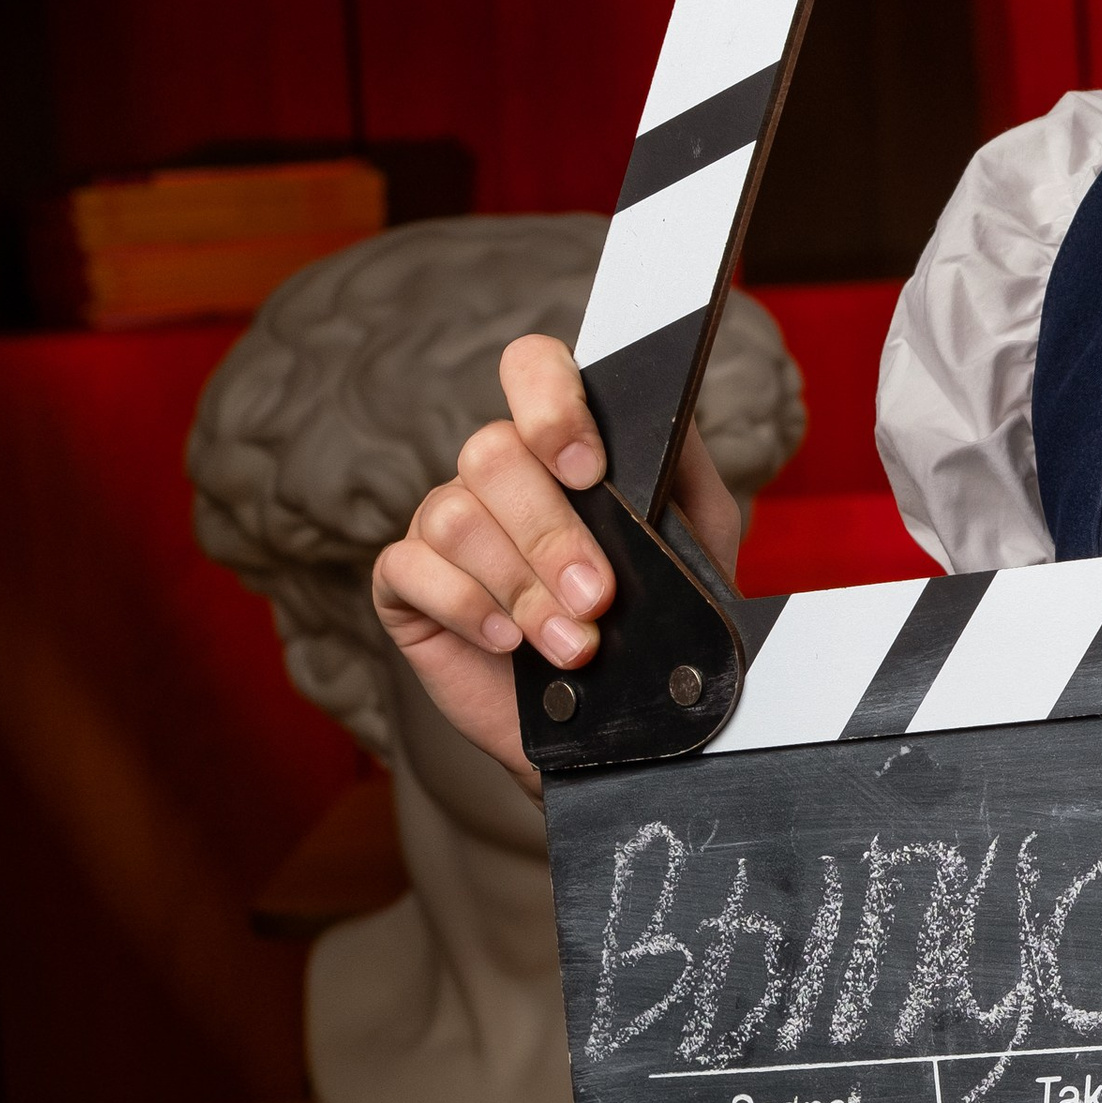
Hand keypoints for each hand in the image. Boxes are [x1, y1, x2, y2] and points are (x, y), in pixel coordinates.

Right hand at [369, 333, 741, 787]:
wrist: (615, 731)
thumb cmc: (655, 628)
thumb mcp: (695, 543)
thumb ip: (682, 471)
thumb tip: (666, 417)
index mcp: (560, 446)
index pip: (532, 370)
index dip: (549, 405)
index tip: (587, 469)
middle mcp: (496, 472)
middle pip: (493, 452)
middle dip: (551, 534)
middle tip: (598, 598)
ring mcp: (445, 522)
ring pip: (456, 514)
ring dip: (521, 585)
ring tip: (572, 646)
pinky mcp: (406, 582)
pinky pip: (411, 566)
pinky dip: (466, 606)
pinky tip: (507, 643)